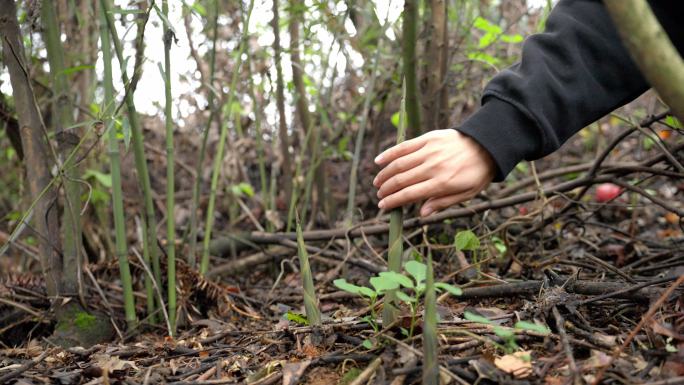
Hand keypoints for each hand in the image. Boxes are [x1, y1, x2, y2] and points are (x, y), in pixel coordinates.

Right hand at [373, 129, 495, 215]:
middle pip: (401, 180)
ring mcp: (429, 151)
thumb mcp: (465, 194)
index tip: (383, 206)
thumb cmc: (476, 173)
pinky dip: (390, 154)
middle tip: (379, 196)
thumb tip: (422, 214)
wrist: (487, 145)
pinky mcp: (428, 138)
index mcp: (442, 183)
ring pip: (399, 164)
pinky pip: (404, 146)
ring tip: (377, 182)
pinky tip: (379, 161)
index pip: (409, 194)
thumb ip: (442, 203)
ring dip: (385, 174)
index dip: (393, 201)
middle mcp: (433, 167)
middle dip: (386, 190)